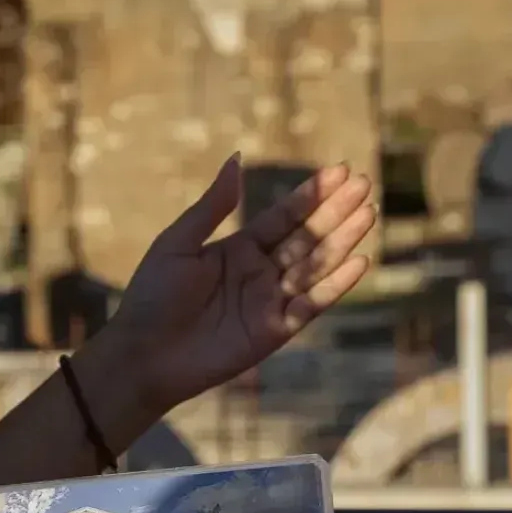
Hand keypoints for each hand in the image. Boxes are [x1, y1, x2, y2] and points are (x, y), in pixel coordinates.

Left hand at [104, 157, 374, 415]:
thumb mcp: (178, 242)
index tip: (340, 171)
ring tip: (368, 214)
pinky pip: (311, 305)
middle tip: (364, 184)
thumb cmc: (152, 297)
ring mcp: (270, 302)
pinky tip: (359, 262)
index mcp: (239, 249)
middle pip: (306, 237)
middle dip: (335, 212)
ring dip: (342, 241)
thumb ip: (213, 206)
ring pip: (315, 267)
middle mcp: (260, 273)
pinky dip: (335, 286)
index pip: (284, 217)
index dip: (312, 195)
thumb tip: (236, 158)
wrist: (143, 354)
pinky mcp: (274, 331)